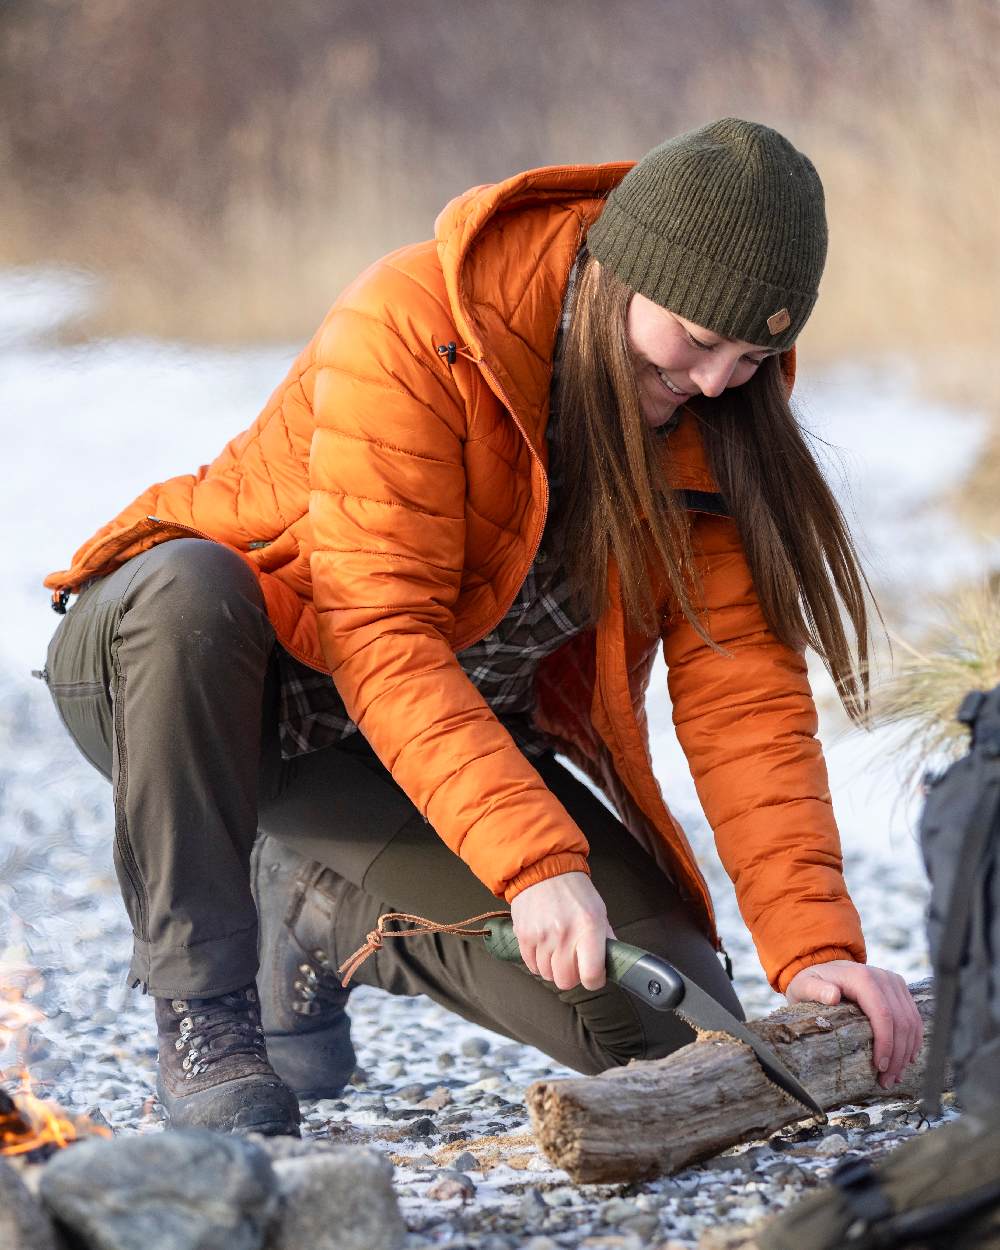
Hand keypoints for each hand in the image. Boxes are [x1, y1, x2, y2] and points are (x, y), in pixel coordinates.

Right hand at [509, 872, 614, 990]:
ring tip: (557, 949)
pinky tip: (544, 946)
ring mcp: (541, 936)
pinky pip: (531, 966)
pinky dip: (538, 962)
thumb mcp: (599, 910)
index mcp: (589, 927)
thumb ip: (606, 939)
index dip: (594, 980)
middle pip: (566, 981)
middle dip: (572, 976)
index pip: (591, 975)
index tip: (594, 975)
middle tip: (573, 963)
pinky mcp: (523, 936)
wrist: (543, 869)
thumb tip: (614, 962)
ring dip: (553, 968)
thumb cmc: (574, 890)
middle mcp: (564, 934)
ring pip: (547, 975)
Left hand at [785, 961, 923, 1089]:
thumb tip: (832, 996)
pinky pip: (914, 1018)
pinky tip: (906, 1059)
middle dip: (897, 1055)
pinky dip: (912, 1041)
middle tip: (886, 1081)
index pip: (883, 1014)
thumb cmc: (811, 982)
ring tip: (895, 1076)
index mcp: (862, 977)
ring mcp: (894, 982)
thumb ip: (816, 990)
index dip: (886, 1043)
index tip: (880, 1067)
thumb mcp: (805, 985)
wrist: (824, 968)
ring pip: (911, 1022)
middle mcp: (883, 977)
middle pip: (901, 1022)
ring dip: (907, 1052)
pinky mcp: (900, 990)